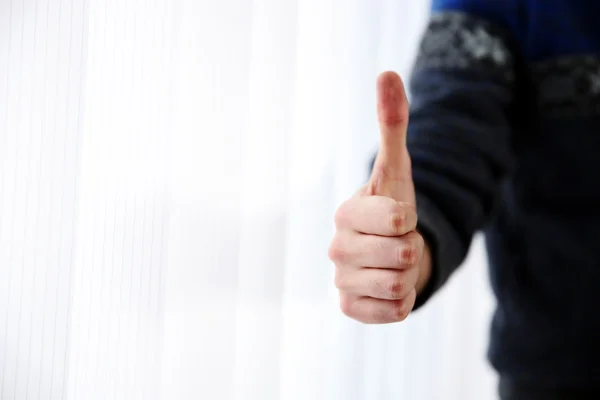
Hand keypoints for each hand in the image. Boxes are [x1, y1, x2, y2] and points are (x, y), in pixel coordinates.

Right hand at [328, 71, 430, 323]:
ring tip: (397, 264)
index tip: (401, 216)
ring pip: (396, 285)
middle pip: (398, 253)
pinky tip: (392, 287)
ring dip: (408, 275)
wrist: (391, 251)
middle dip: (412, 248)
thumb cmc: (393, 208)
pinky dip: (400, 302)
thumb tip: (387, 73)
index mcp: (347, 214)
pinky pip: (389, 313)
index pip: (391, 218)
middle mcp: (337, 248)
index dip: (407, 218)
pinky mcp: (349, 308)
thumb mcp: (398, 168)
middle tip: (402, 242)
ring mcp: (342, 280)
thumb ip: (392, 124)